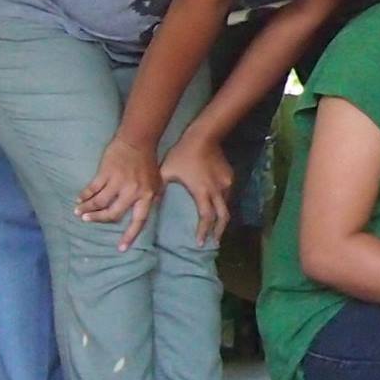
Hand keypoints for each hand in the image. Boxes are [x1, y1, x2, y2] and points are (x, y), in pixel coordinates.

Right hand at [77, 135, 162, 249]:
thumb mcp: (157, 182)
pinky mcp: (106, 173)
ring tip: (79, 212)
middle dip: (98, 219)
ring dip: (87, 209)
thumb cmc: (147, 162)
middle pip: (113, 214)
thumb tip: (146, 214)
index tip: (120, 249)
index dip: (130, 236)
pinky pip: (93, 188)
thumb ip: (151, 198)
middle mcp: (133, 191)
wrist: (137, 141)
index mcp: (147, 195)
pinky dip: (84, 195)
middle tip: (87, 221)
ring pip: (99, 202)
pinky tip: (79, 198)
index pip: (139, 221)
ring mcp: (118, 182)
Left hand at [160, 128, 233, 248]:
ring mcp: (226, 183)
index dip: (204, 232)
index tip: (201, 243)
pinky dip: (223, 203)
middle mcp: (217, 190)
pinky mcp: (230, 176)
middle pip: (223, 216)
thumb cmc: (182, 154)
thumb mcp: (167, 172)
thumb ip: (160, 189)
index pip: (206, 218)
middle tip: (214, 242)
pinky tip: (217, 204)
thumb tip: (149, 203)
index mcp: (202, 192)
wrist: (204, 136)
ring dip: (221, 217)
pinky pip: (228, 194)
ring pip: (226, 205)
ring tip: (216, 225)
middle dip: (219, 231)